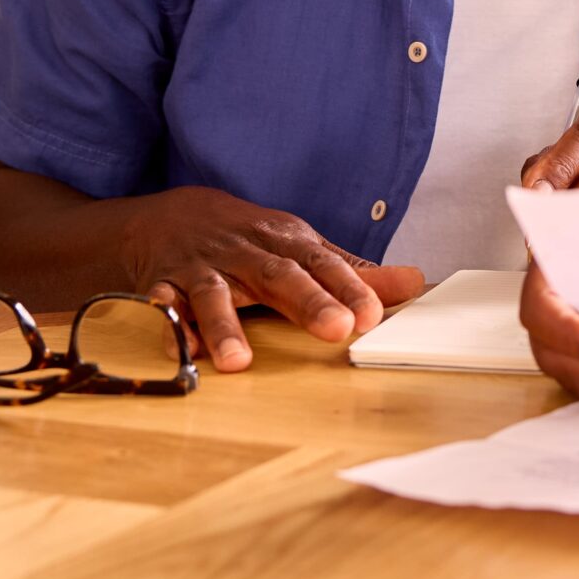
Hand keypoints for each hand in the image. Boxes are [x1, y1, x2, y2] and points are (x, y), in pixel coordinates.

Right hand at [119, 186, 424, 373]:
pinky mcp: (165, 283)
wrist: (174, 217)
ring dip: (225, 326)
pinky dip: (169, 325)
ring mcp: (205, 268)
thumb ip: (354, 271)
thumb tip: (415, 282)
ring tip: (239, 362)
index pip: (325, 264)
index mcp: (287, 243)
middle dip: (308, 302)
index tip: (372, 316)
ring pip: (214, 294)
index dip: (351, 288)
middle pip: (279, 275)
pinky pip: (163, 304)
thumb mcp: (303, 248)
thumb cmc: (252, 241)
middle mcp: (248, 253)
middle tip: (336, 330)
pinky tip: (181, 349)